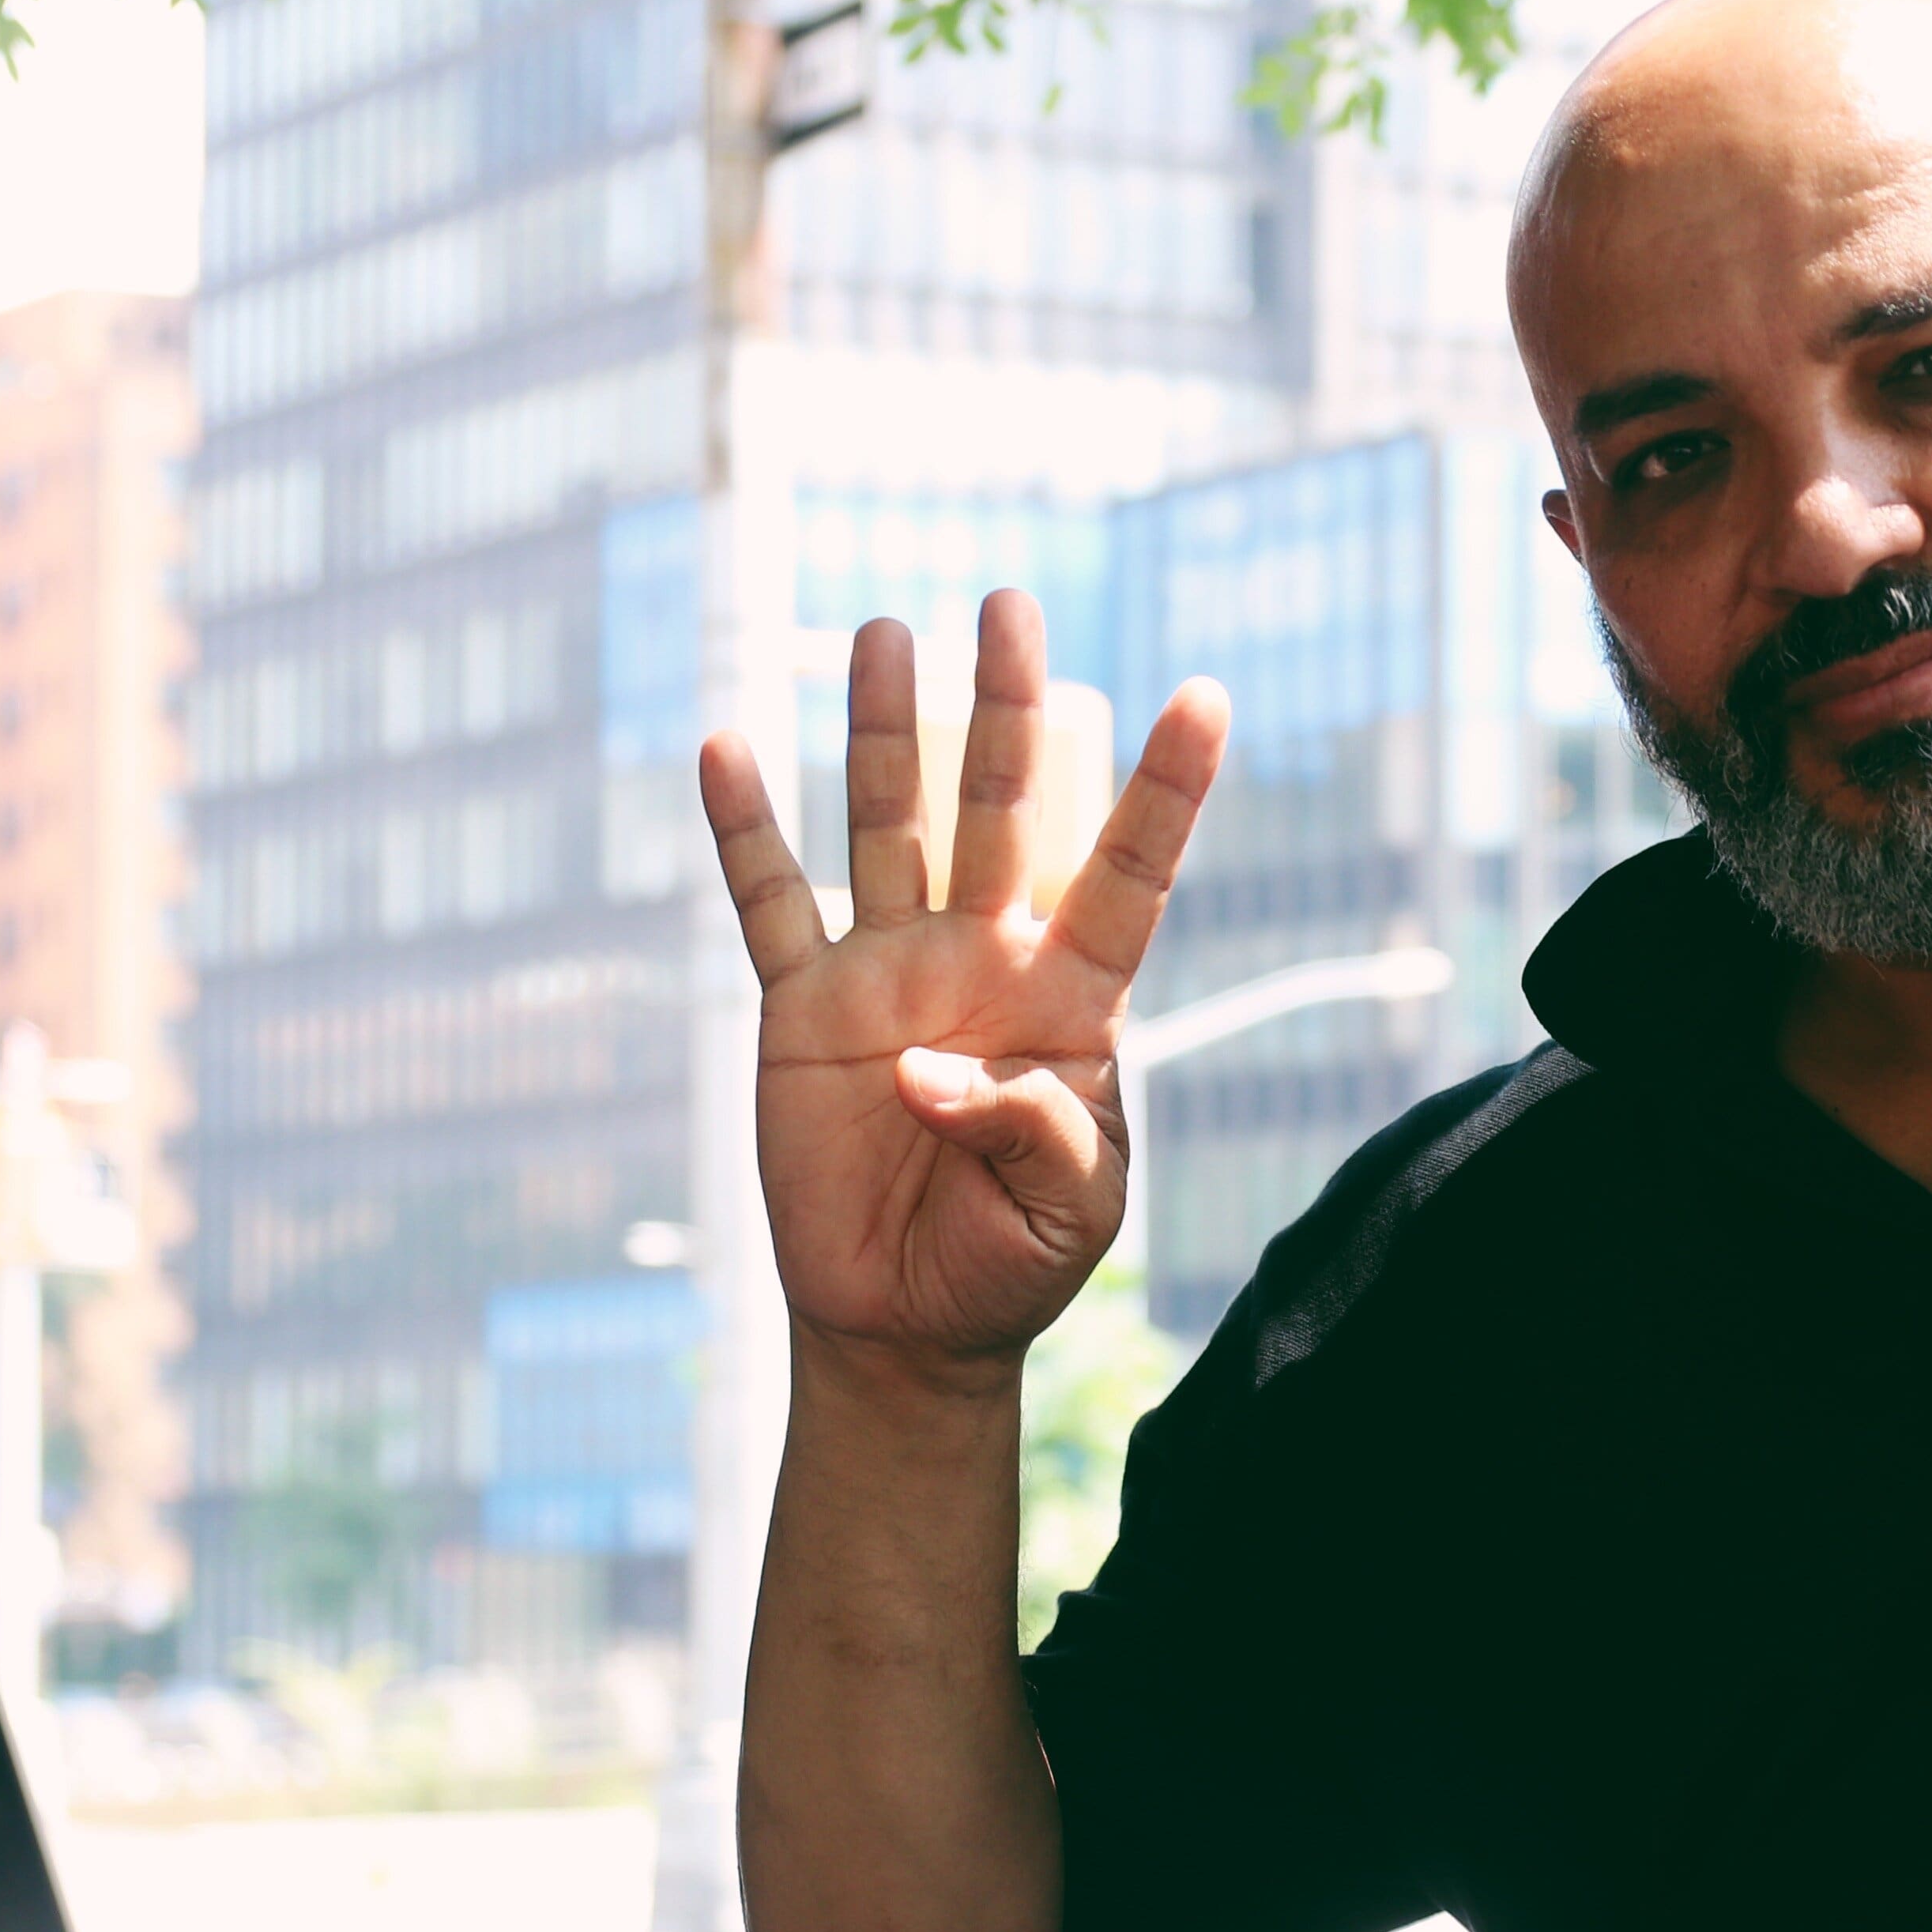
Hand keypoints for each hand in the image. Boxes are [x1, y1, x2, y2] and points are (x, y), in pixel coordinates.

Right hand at [700, 592, 1228, 1372]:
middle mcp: (981, 958)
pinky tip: (725, 746)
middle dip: (1007, 709)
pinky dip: (744, 830)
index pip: (1130, 873)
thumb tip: (927, 1068)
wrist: (906, 1325)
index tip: (1206, 696)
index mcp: (1068, 999)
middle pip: (1000, 810)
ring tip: (885, 632)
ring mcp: (888, 972)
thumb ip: (1033, 1130)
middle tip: (1011, 606)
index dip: (1169, 791)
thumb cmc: (1010, 1263)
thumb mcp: (1068, 1209)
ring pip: (887, 825)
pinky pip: (768, 904)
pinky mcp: (801, 1008)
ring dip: (882, 731)